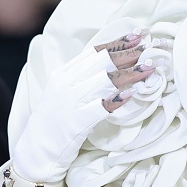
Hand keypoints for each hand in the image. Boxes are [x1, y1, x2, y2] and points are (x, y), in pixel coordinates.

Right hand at [10, 33, 154, 182]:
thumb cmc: (54, 122)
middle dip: (128, 53)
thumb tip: (112, 66)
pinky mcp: (75, 123)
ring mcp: (69, 102)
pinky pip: (100, 108)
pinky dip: (118, 100)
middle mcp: (65, 84)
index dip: (117, 42)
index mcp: (62, 74)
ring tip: (150, 68)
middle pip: (102, 62)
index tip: (138, 35)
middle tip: (151, 46)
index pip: (93, 51)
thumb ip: (82, 78)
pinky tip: (133, 94)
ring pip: (104, 81)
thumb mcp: (64, 93)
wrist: (35, 151)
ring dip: (130, 73)